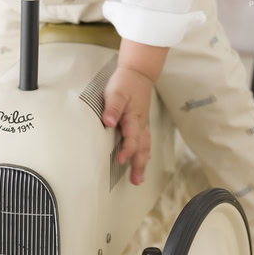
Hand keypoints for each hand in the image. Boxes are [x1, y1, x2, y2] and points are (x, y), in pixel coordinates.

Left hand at [102, 66, 153, 184]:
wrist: (138, 73)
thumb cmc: (125, 82)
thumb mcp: (116, 92)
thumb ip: (112, 107)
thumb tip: (108, 122)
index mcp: (133, 118)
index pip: (132, 138)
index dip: (127, 150)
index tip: (120, 160)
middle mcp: (140, 124)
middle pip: (141, 147)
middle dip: (138, 164)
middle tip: (135, 180)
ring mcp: (142, 124)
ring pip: (145, 146)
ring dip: (143, 162)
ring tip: (139, 179)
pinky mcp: (141, 123)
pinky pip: (146, 141)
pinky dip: (145, 153)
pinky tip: (144, 161)